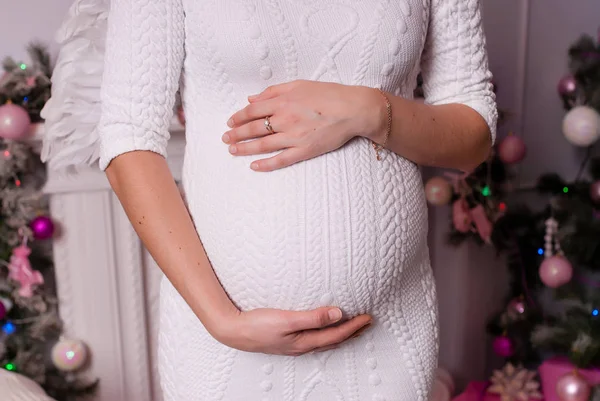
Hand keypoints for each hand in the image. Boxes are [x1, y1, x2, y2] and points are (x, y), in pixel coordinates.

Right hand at [214, 307, 371, 355]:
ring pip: (324, 340)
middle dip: (352, 332)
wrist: (233, 331)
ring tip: (352, 327)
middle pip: (334, 340)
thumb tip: (338, 314)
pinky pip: (314, 338)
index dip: (354, 326)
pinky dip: (326, 333)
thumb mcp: (287, 319)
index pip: (336, 334)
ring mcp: (294, 344)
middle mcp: (302, 345)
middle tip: (367, 323)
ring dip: (340, 333)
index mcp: (304, 342)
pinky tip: (323, 328)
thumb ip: (313, 317)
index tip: (368, 317)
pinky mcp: (286, 339)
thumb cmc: (258, 325)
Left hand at [223, 80, 386, 171]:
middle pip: (253, 128)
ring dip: (244, 148)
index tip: (230, 121)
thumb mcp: (299, 84)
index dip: (238, 117)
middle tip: (225, 138)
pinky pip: (280, 160)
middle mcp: (284, 119)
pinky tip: (254, 166)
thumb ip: (274, 91)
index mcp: (282, 101)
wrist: (353, 109)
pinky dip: (265, 164)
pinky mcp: (304, 150)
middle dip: (236, 134)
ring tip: (232, 151)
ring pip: (262, 145)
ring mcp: (293, 136)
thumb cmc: (329, 94)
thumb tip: (252, 98)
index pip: (252, 110)